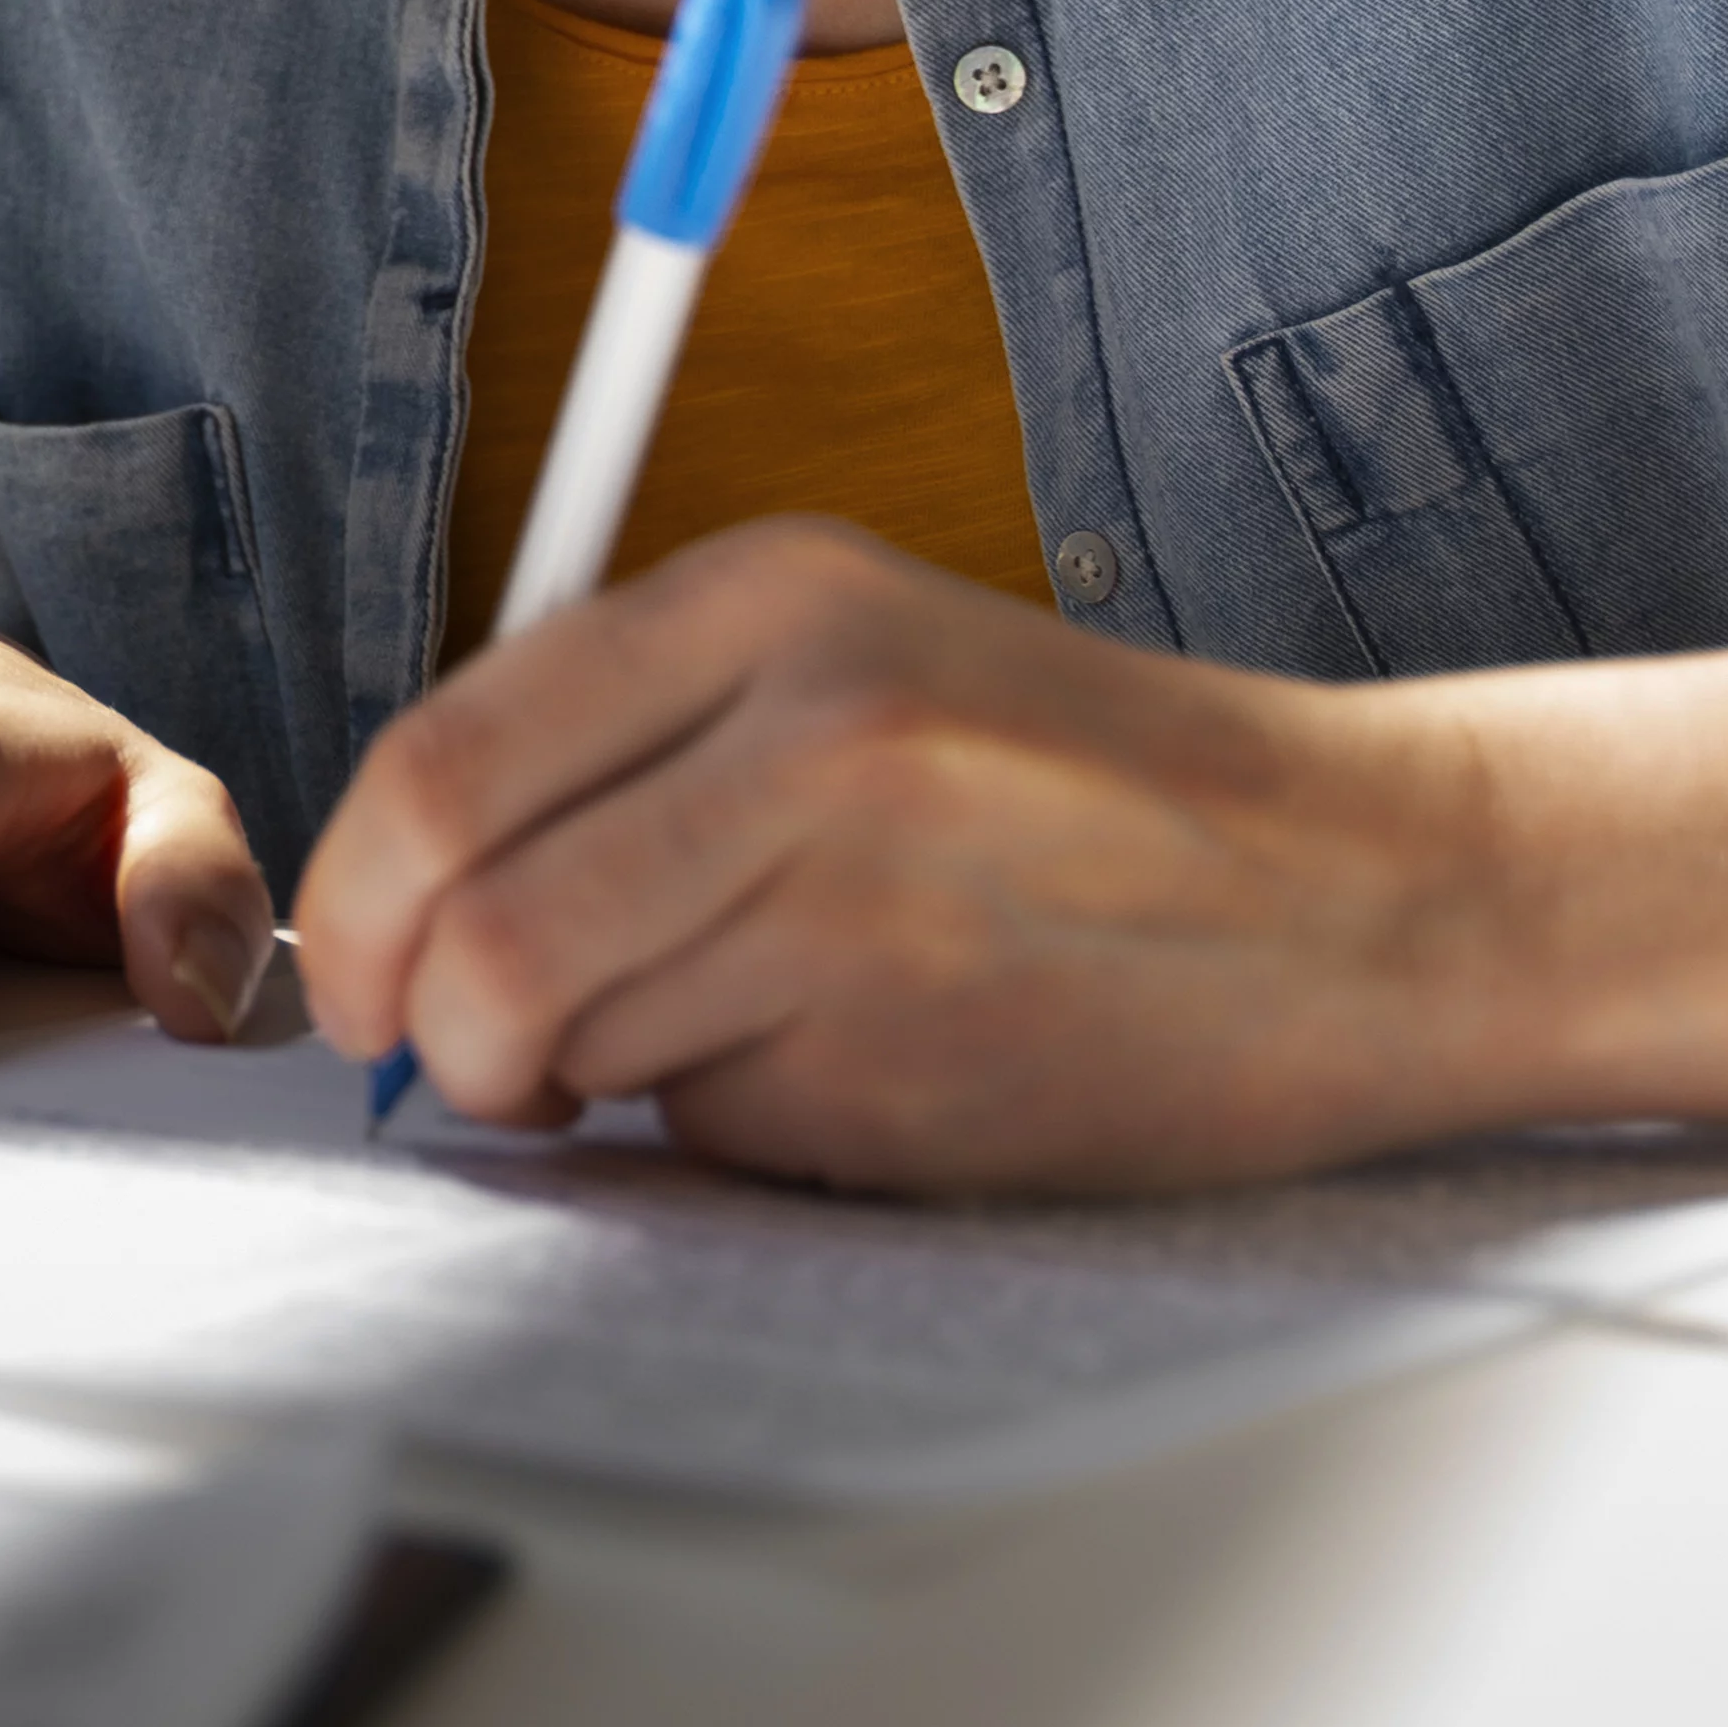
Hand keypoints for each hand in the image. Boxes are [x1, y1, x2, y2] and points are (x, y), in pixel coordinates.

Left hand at [290, 519, 1486, 1193]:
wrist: (1374, 896)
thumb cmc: (1095, 800)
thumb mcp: (861, 666)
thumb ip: (640, 740)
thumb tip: (407, 893)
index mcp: (768, 597)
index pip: (441, 755)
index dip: (354, 898)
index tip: (356, 975)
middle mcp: (806, 724)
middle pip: (466, 913)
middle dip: (422, 1025)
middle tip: (460, 1065)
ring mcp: (860, 892)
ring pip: (564, 1030)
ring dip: (588, 1082)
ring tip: (718, 1046)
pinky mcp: (913, 1055)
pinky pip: (707, 1121)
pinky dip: (729, 1129)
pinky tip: (853, 1079)